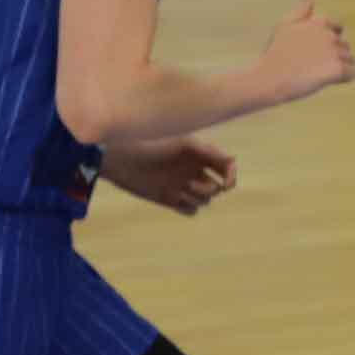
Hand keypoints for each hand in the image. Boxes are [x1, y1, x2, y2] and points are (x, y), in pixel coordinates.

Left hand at [103, 138, 236, 214]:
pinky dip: (189, 208)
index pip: (227, 167)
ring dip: (198, 197)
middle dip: (210, 188)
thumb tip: (232, 160)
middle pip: (217, 187)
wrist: (122, 157)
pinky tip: (177, 200)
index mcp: (200, 155)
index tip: (226, 184)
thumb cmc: (153, 145)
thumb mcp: (184, 144)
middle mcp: (194, 171)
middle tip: (192, 184)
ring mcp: (182, 186)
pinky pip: (190, 210)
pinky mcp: (169, 199)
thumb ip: (209, 152)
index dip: (231, 175)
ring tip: (182, 189)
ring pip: (205, 200)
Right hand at [252, 0, 354, 103]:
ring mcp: (334, 51)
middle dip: (332, 54)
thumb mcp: (284, 26)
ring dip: (337, 66)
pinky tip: (326, 80)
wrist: (268, 79)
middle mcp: (330, 34)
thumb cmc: (275, 54)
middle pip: (344, 45)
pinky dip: (343, 78)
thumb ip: (300, 11)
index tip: (311, 51)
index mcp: (319, 22)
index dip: (327, 41)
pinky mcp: (337, 69)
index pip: (338, 28)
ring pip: (349, 59)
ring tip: (315, 73)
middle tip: (311, 64)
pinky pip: (352, 73)